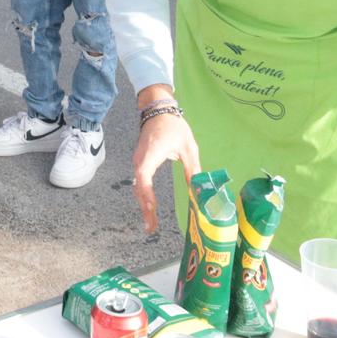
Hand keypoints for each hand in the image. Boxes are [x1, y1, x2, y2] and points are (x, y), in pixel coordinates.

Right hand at [131, 100, 199, 235]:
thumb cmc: (174, 127)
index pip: (144, 180)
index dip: (147, 196)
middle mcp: (140, 161)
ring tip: (150, 222)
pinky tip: (149, 206)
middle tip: (151, 228)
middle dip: (145, 209)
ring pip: (137, 186)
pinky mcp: (140, 162)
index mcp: (150, 156)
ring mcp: (138, 161)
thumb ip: (192, 169)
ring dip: (143, 204)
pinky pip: (139, 182)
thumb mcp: (188, 147)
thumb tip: (198, 190)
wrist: (158, 110)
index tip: (152, 211)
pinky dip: (143, 195)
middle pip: (138, 188)